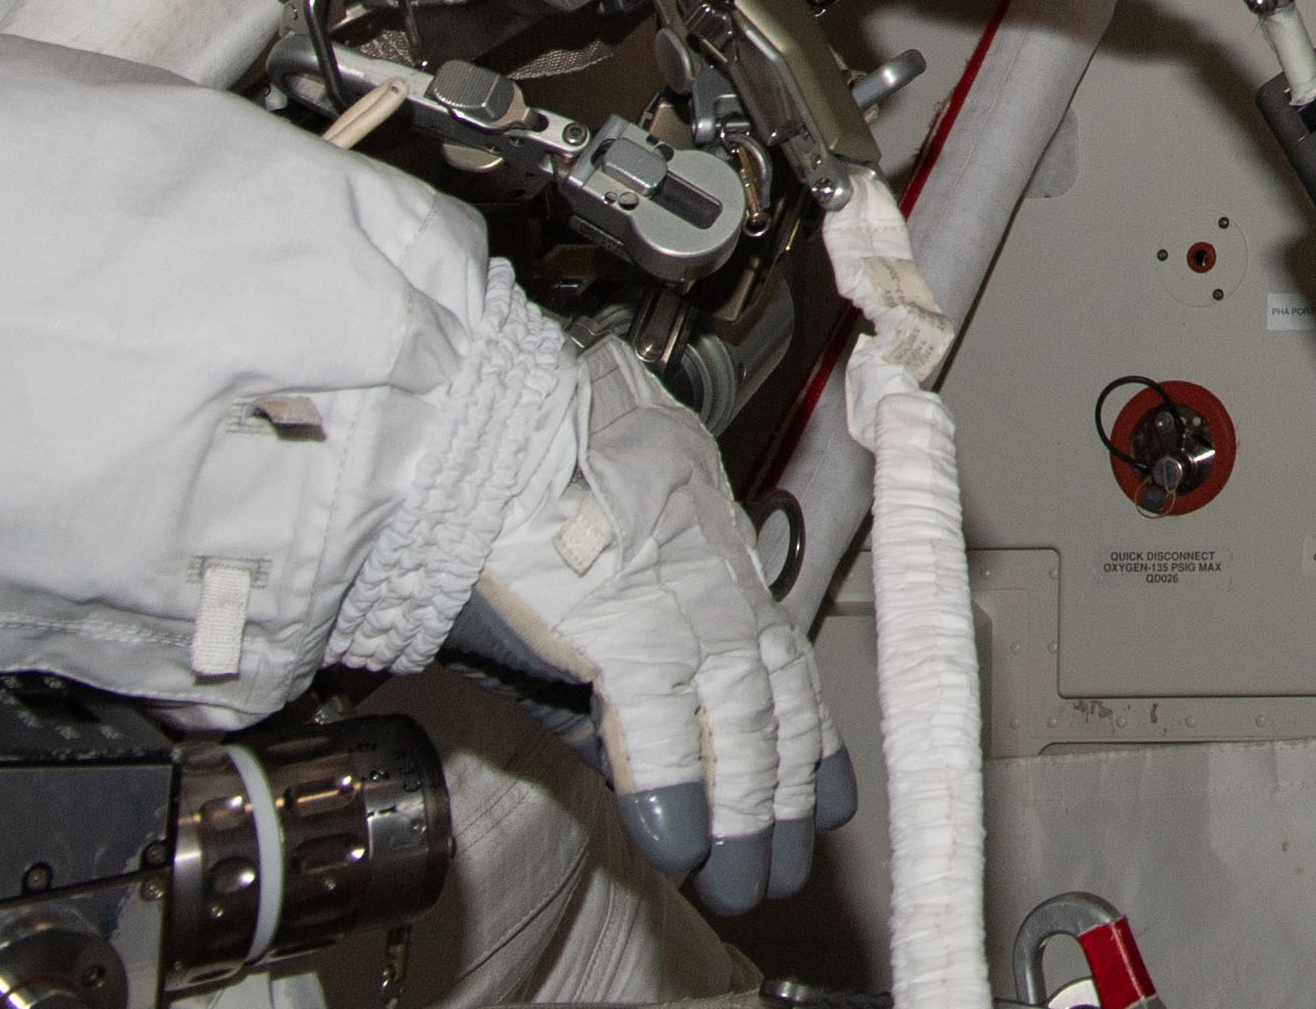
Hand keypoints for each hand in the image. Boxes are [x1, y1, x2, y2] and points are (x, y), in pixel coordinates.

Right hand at [457, 340, 851, 912]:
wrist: (485, 433)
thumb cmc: (527, 490)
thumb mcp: (600, 575)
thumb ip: (622, 665)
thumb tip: (627, 749)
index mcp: (715, 565)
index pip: (785, 668)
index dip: (812, 743)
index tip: (830, 801)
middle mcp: (717, 586)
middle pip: (772, 711)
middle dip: (780, 801)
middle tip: (780, 871)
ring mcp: (682, 606)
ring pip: (739, 728)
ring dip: (741, 815)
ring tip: (739, 883)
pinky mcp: (630, 628)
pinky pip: (665, 728)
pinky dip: (674, 794)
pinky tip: (676, 846)